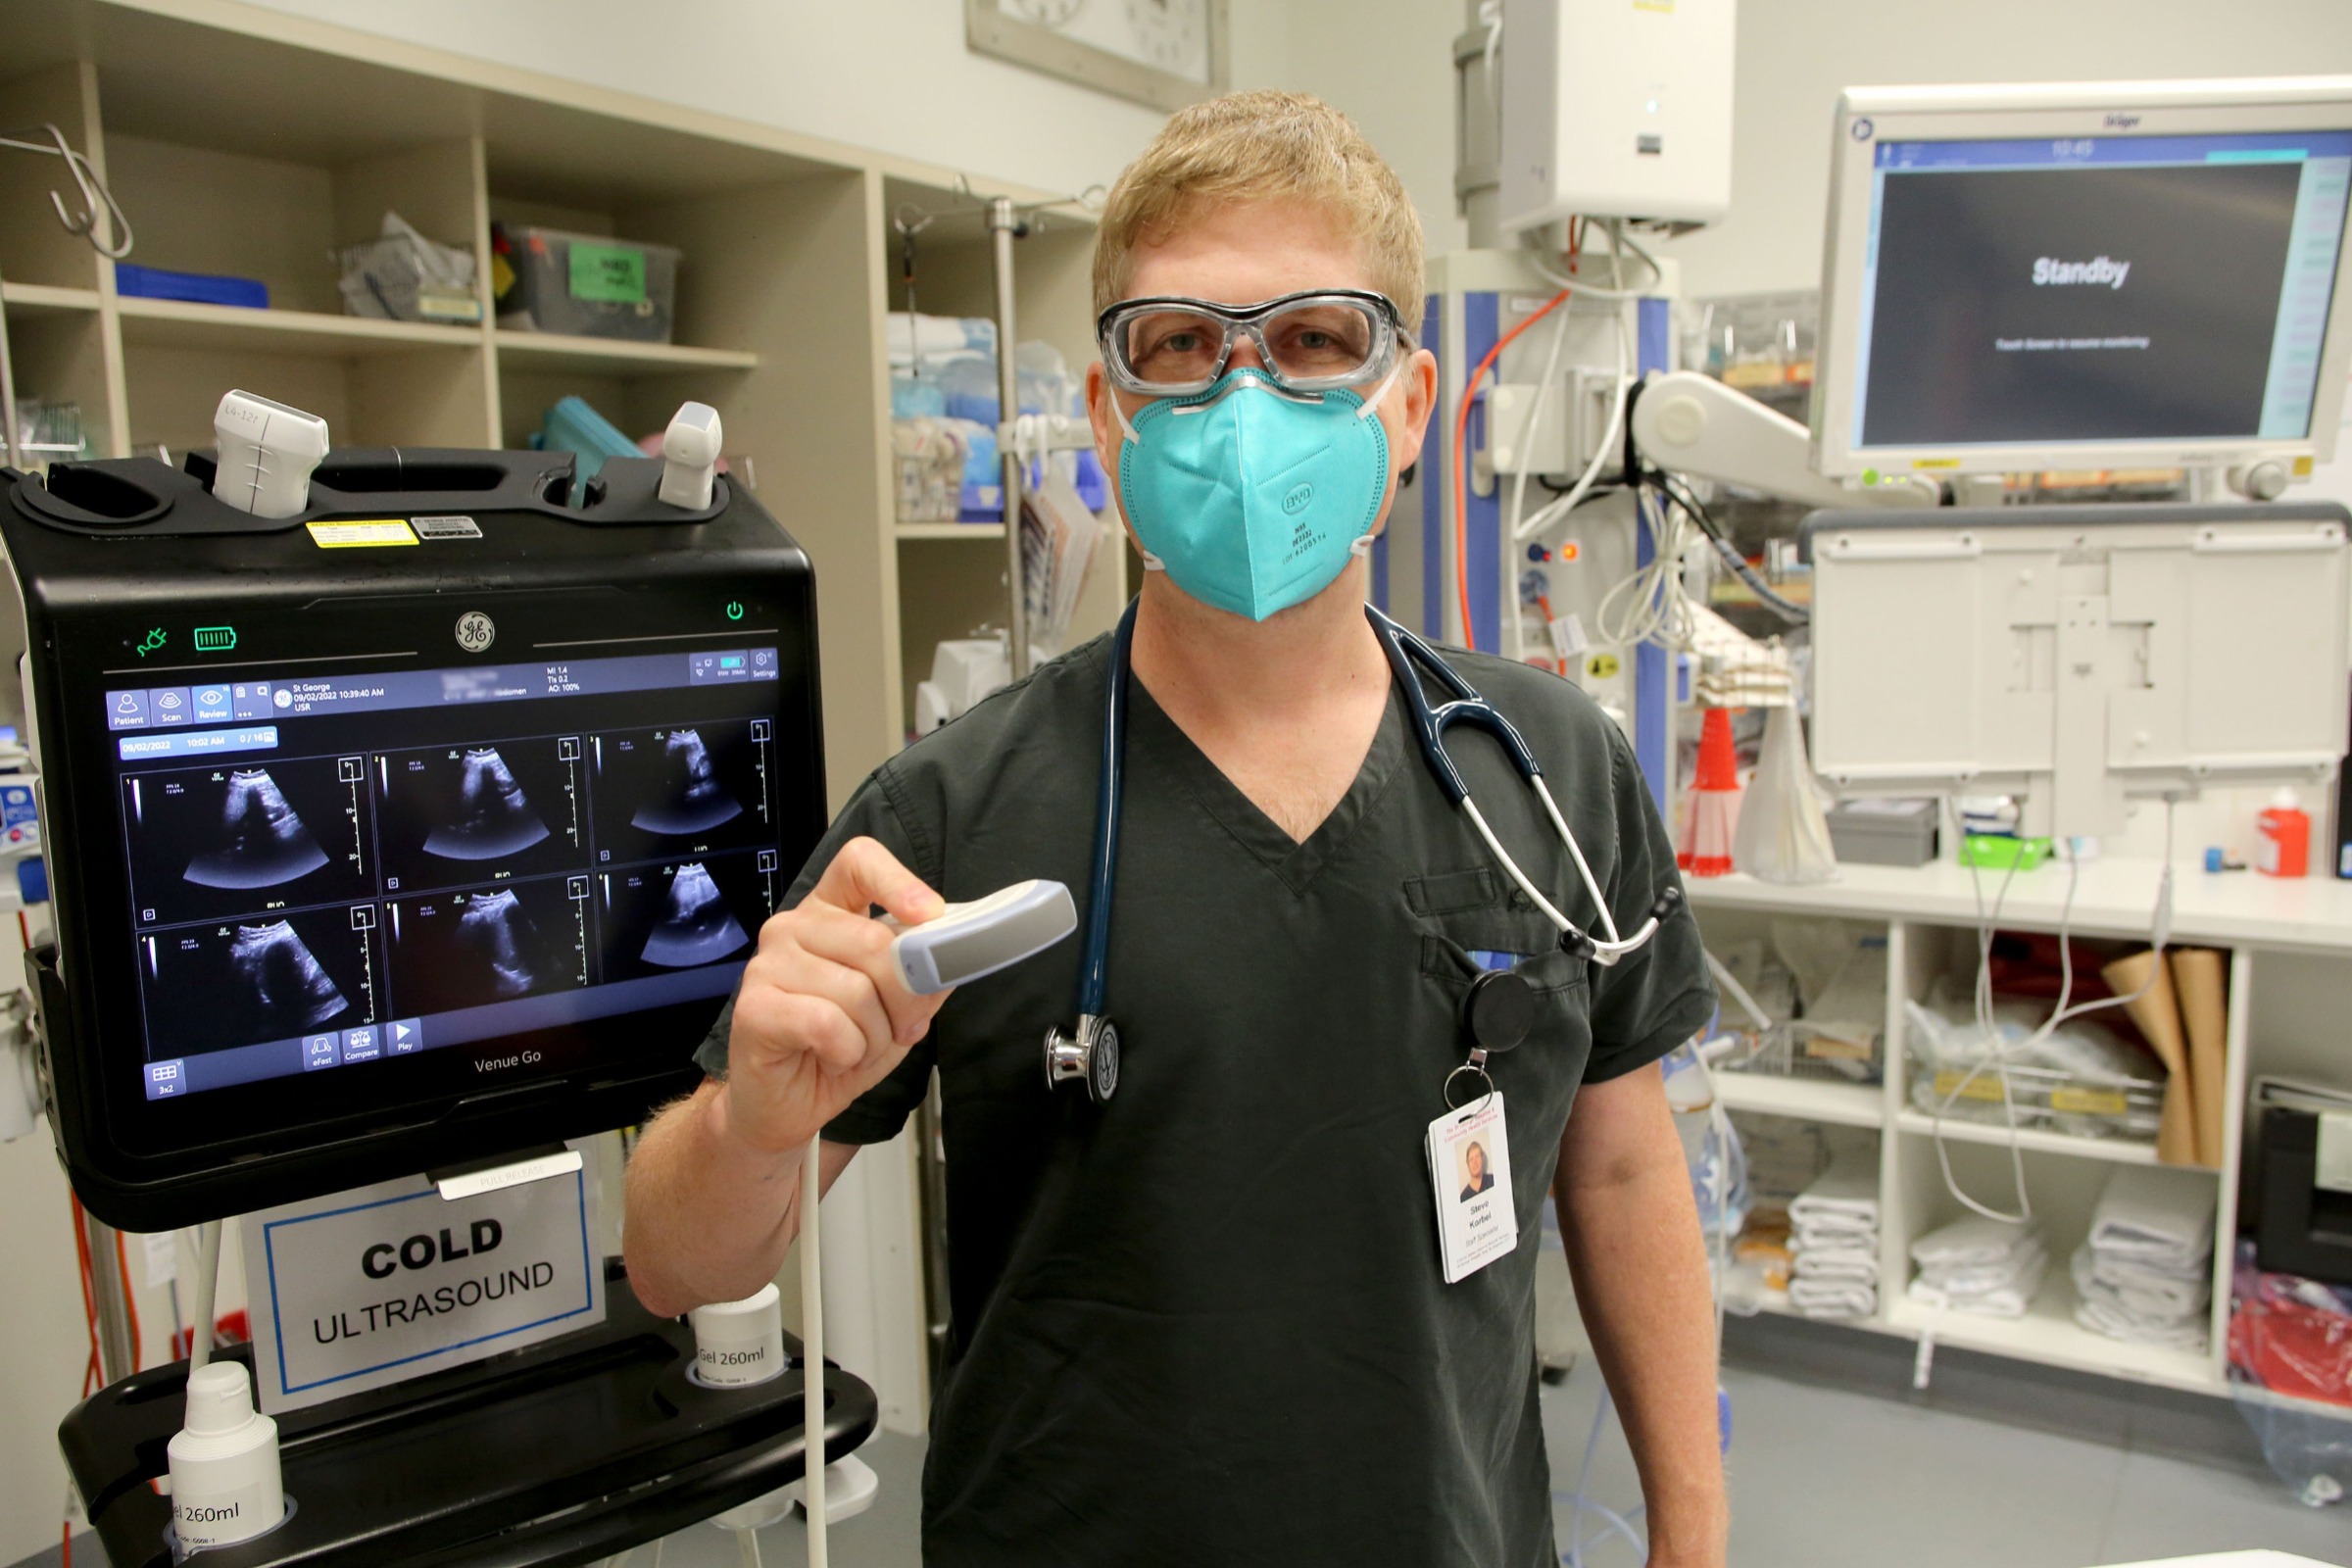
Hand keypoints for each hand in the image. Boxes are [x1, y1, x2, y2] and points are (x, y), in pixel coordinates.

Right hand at [717, 836, 947, 1157]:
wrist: (786, 1105)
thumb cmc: (838, 1049)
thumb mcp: (896, 1009)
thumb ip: (922, 975)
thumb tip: (953, 952)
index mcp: (829, 912)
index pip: (859, 862)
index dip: (899, 882)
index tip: (931, 916)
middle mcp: (794, 927)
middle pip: (874, 940)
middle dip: (906, 997)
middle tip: (903, 1028)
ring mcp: (768, 964)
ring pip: (856, 990)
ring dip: (873, 1035)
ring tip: (854, 1048)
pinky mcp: (754, 1007)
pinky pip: (828, 1023)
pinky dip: (847, 1051)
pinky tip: (831, 1057)